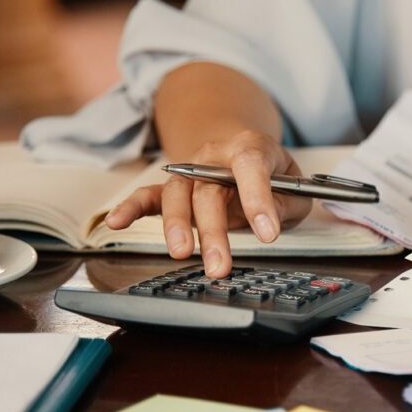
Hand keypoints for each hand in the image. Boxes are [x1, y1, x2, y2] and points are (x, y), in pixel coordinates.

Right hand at [104, 130, 311, 276]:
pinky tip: (116, 222)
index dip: (258, 198)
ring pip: (178, 195)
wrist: (247, 154)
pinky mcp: (174, 188)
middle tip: (220, 264)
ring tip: (183, 254)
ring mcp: (190, 171)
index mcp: (251, 147)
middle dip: (214, 230)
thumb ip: (286, 202)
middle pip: (209, 189)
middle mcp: (214, 157)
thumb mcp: (295, 188)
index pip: (251, 166)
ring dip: (178, 227)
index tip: (268, 233)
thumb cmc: (274, 175)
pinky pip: (148, 196)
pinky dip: (131, 208)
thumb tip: (268, 221)